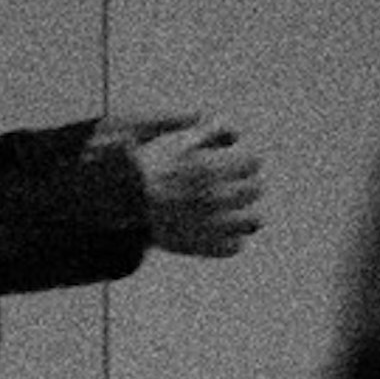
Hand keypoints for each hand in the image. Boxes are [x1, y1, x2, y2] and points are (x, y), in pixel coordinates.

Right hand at [125, 121, 262, 255]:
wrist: (124, 203)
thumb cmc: (151, 167)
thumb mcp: (179, 141)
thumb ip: (211, 132)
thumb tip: (237, 134)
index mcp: (210, 169)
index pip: (253, 163)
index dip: (248, 161)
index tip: (242, 163)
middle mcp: (213, 197)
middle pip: (255, 190)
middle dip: (249, 185)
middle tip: (240, 186)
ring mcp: (209, 224)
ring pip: (252, 221)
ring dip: (248, 215)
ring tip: (240, 212)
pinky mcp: (202, 247)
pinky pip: (233, 247)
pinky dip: (231, 240)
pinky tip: (222, 231)